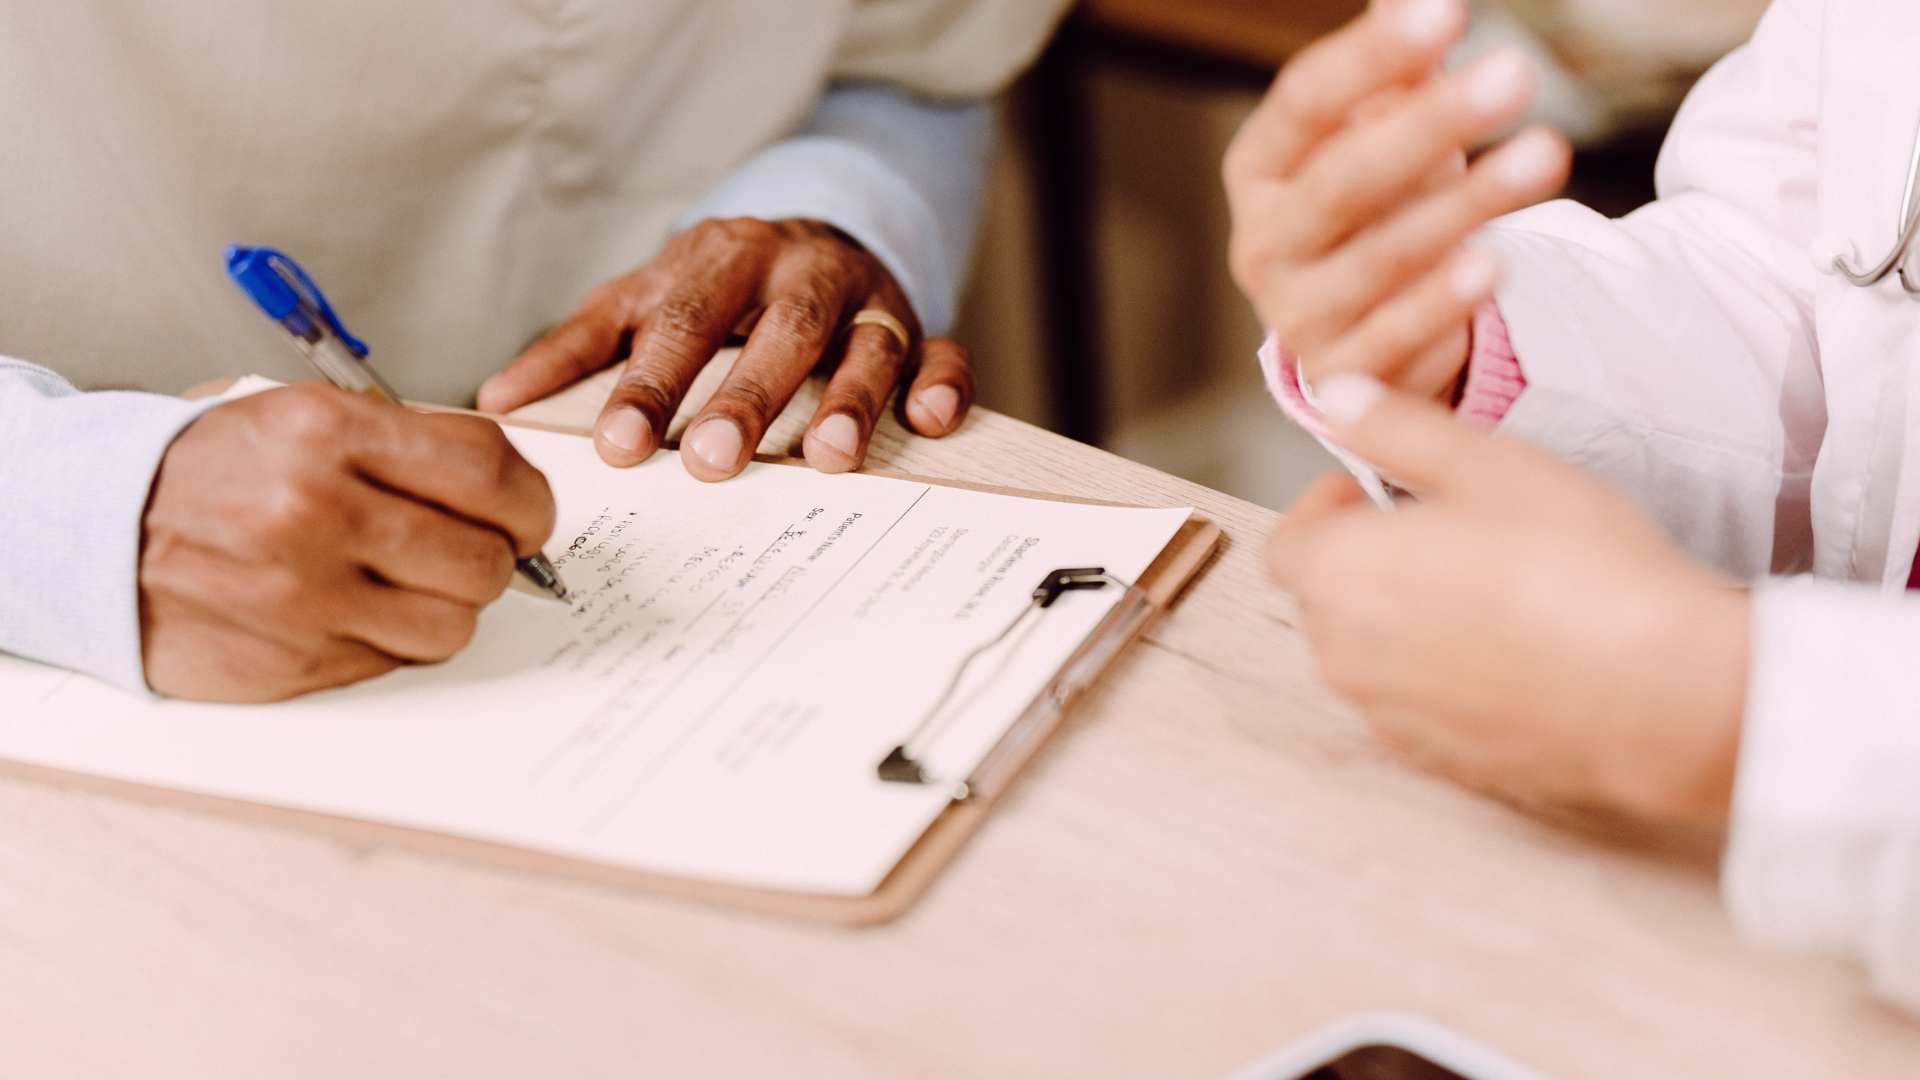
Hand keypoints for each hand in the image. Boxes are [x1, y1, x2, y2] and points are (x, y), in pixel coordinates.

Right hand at [140, 383, 556, 702]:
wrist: (95, 528)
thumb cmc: (215, 469)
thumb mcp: (301, 417)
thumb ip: (405, 444)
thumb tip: (509, 491)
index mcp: (327, 433)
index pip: (491, 472)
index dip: (530, 502)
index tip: (526, 513)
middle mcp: (316, 512)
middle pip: (485, 560)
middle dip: (496, 559)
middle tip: (470, 551)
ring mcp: (302, 596)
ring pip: (453, 625)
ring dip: (447, 608)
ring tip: (409, 582)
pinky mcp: (291, 660)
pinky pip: (395, 661)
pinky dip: (393, 640)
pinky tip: (356, 610)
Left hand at [476, 218, 974, 479]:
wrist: (806, 237)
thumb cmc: (712, 289)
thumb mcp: (638, 301)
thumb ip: (576, 349)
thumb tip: (494, 402)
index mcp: (716, 261)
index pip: (681, 323)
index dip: (650, 386)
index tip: (619, 445)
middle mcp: (795, 273)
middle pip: (774, 332)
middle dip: (744, 397)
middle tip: (710, 461)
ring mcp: (862, 299)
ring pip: (865, 343)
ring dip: (849, 400)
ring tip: (828, 460)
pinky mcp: (916, 327)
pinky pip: (944, 351)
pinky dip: (944, 384)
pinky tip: (930, 421)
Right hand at [1223, 0, 1570, 402]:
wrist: (1364, 327)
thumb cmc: (1377, 206)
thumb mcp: (1379, 129)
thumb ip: (1394, 62)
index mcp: (1260, 169)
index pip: (1304, 103)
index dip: (1372, 56)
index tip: (1447, 9)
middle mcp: (1264, 243)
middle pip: (1342, 181)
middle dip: (1430, 125)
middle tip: (1517, 70)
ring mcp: (1298, 315)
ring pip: (1379, 259)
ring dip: (1467, 206)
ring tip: (1547, 152)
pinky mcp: (1345, 376)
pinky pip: (1396, 338)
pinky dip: (1443, 303)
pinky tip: (1494, 263)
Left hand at [1263, 375, 1748, 820]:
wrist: (1660, 689)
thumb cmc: (1577, 566)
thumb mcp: (1486, 463)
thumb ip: (1395, 427)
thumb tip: (1337, 396)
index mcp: (1338, 576)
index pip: (1285, 544)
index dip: (1324, 510)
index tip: (1375, 493)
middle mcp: (1344, 656)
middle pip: (1325, 599)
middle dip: (1365, 561)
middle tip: (1445, 534)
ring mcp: (1390, 717)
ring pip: (1368, 657)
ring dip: (1402, 622)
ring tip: (1486, 591)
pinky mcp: (1440, 761)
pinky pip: (1415, 709)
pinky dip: (1440, 679)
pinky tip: (1509, 654)